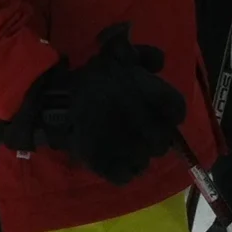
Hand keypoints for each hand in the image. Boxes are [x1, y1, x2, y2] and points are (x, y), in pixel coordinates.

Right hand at [0, 25, 185, 184]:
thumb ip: (144, 55)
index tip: (166, 113)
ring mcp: (123, 145)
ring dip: (140, 155)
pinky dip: (124, 172)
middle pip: (163, 140)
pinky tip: (118, 163)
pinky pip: (125, 176)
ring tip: (130, 149)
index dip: (173, 112)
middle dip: (158, 138)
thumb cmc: (89, 76)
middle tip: (146, 134)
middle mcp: (141, 121)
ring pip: (146, 160)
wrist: (54, 98)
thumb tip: (160, 63)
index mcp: (146, 94)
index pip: (177, 108)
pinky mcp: (104, 163)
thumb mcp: (118, 55)